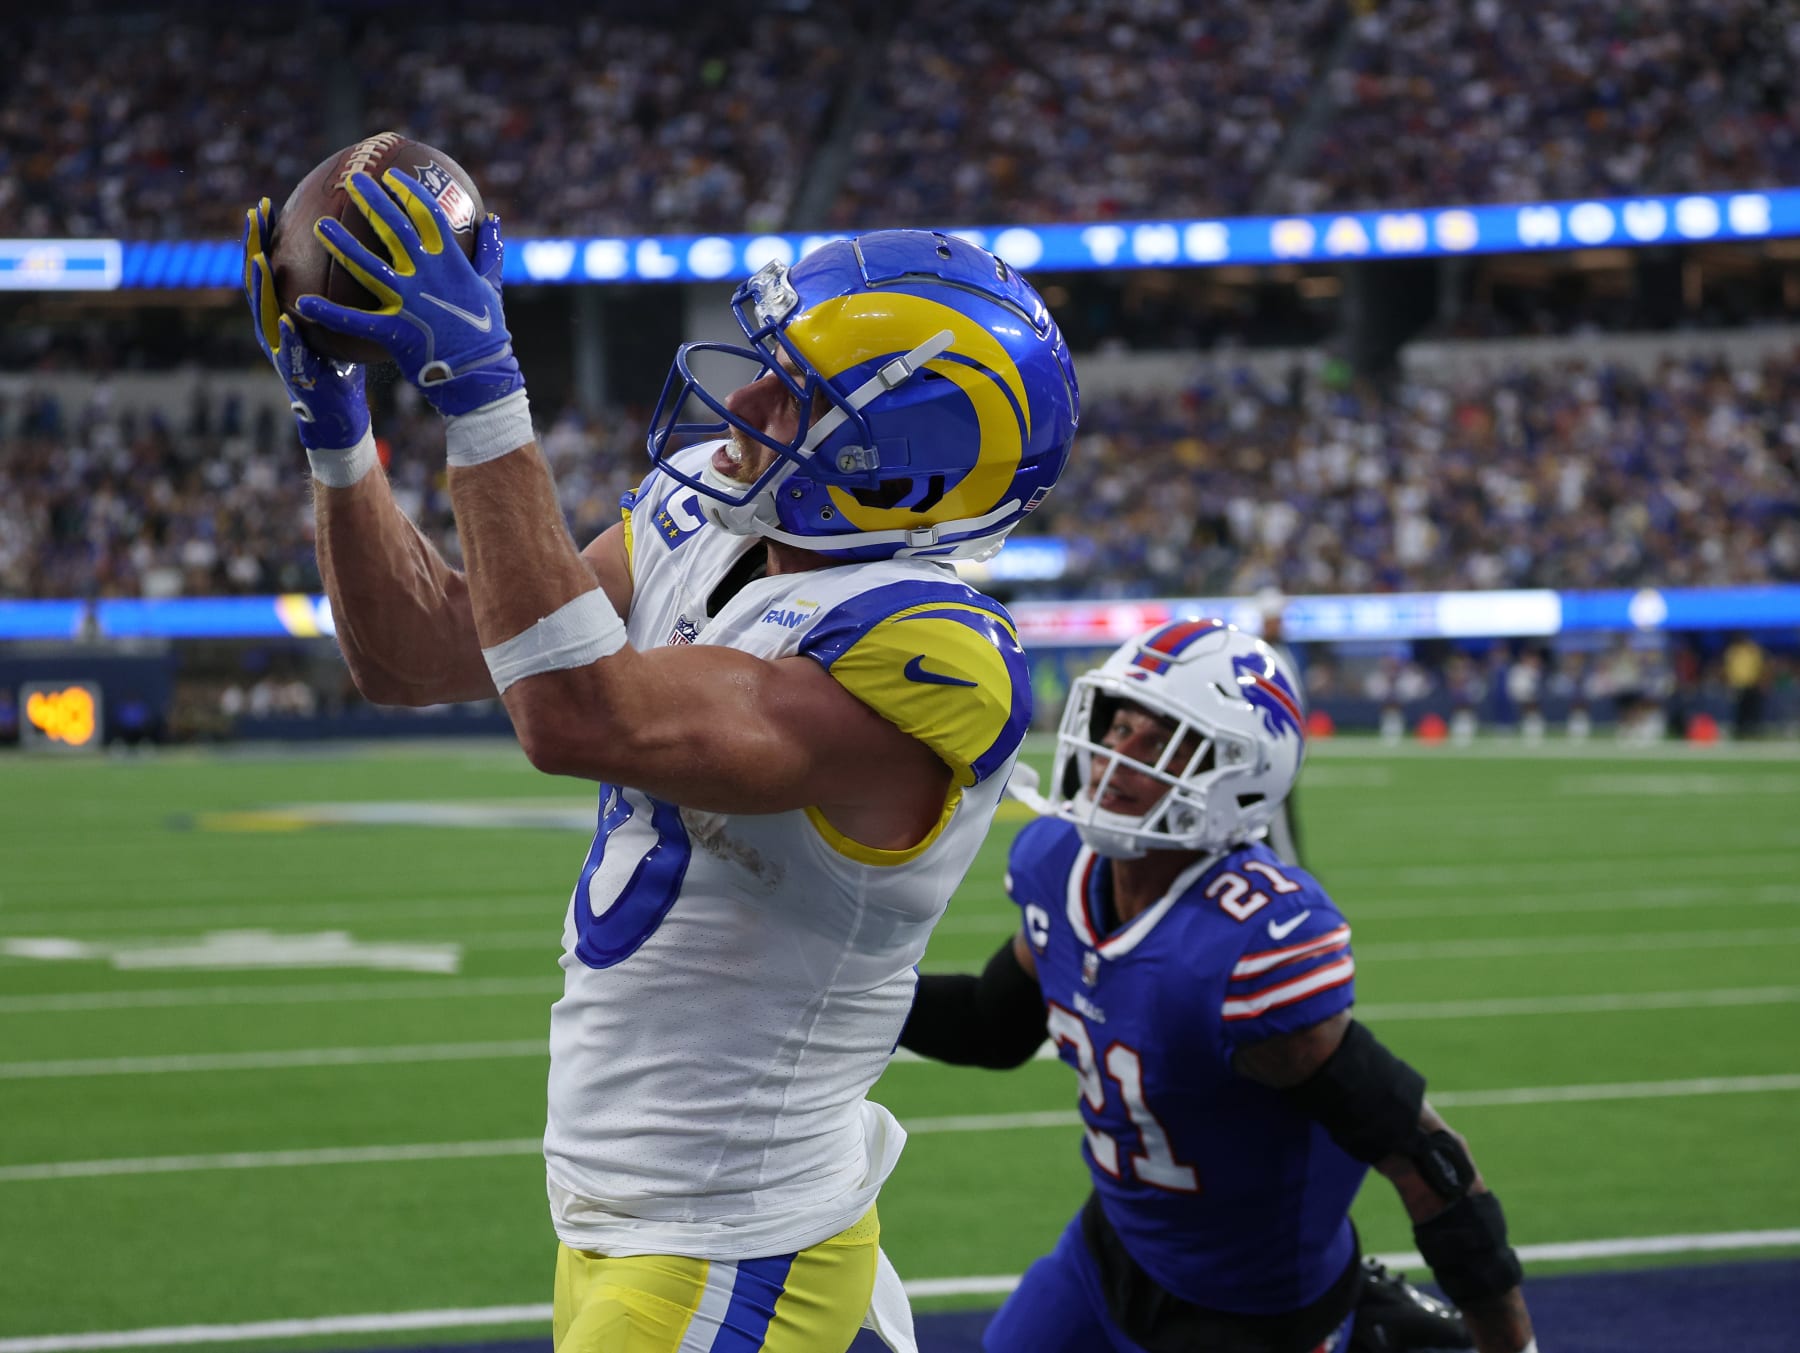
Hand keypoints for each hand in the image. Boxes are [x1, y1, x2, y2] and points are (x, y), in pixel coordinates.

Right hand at [242, 197, 369, 452]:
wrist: (337, 412)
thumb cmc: (341, 363)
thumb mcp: (341, 322)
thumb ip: (342, 296)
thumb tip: (370, 258)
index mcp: (285, 309)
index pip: (272, 264)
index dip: (265, 236)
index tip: (266, 203)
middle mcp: (275, 324)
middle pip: (258, 278)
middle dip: (253, 245)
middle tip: (254, 215)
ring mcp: (280, 348)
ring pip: (263, 310)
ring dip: (260, 284)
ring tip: (259, 258)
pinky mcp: (294, 373)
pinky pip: (288, 351)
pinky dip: (284, 336)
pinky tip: (284, 320)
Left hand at [296, 170, 524, 417]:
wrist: (481, 374)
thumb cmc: (488, 330)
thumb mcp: (492, 286)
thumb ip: (489, 252)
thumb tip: (494, 220)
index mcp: (451, 263)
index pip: (428, 216)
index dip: (409, 192)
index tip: (391, 175)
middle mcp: (427, 277)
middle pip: (394, 230)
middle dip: (372, 201)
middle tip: (352, 181)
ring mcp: (409, 303)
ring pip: (368, 268)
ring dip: (342, 245)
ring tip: (320, 225)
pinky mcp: (394, 331)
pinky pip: (355, 321)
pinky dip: (328, 313)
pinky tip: (302, 302)